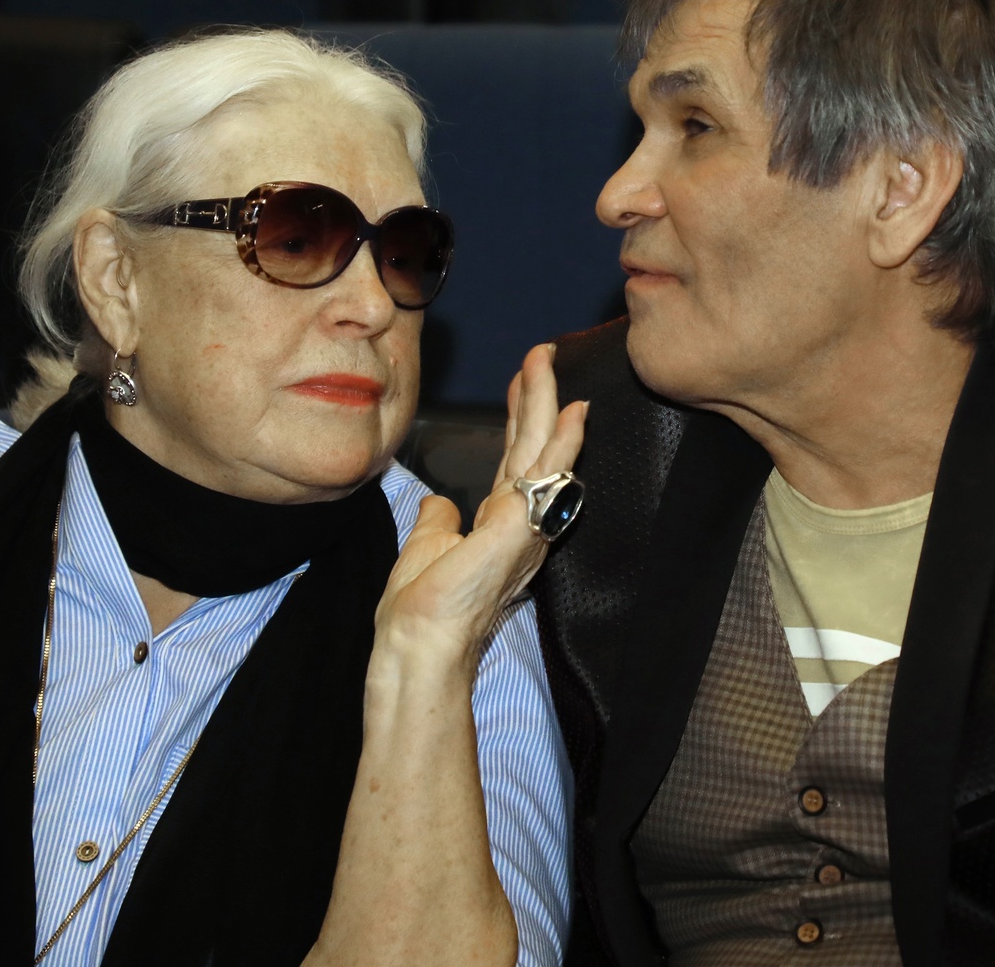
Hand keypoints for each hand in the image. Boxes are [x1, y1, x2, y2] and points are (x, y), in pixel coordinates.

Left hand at [373, 343, 586, 667]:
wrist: (420, 640)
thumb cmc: (422, 607)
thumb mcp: (427, 545)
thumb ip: (439, 519)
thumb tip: (438, 502)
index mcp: (499, 524)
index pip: (515, 461)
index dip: (520, 420)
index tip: (523, 384)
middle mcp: (523, 520)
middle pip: (533, 447)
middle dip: (537, 398)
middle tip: (541, 354)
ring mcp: (528, 522)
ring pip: (542, 448)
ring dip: (547, 400)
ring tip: (547, 358)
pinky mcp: (523, 522)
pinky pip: (549, 471)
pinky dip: (564, 438)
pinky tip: (575, 408)